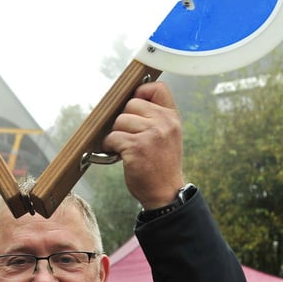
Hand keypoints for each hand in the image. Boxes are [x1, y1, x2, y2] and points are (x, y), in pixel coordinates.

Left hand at [101, 80, 184, 208]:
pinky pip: (113, 137)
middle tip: (129, 136)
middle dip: (124, 120)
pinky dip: (110, 146)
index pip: (157, 88)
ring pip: (119, 120)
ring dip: (116, 134)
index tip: (135, 108)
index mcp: (172, 117)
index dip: (141, 92)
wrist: (165, 192)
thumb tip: (129, 100)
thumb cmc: (161, 164)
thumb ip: (156, 116)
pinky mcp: (137, 147)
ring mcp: (151, 134)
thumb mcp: (168, 135)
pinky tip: (118, 154)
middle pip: (131, 104)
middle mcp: (164, 123)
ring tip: (125, 147)